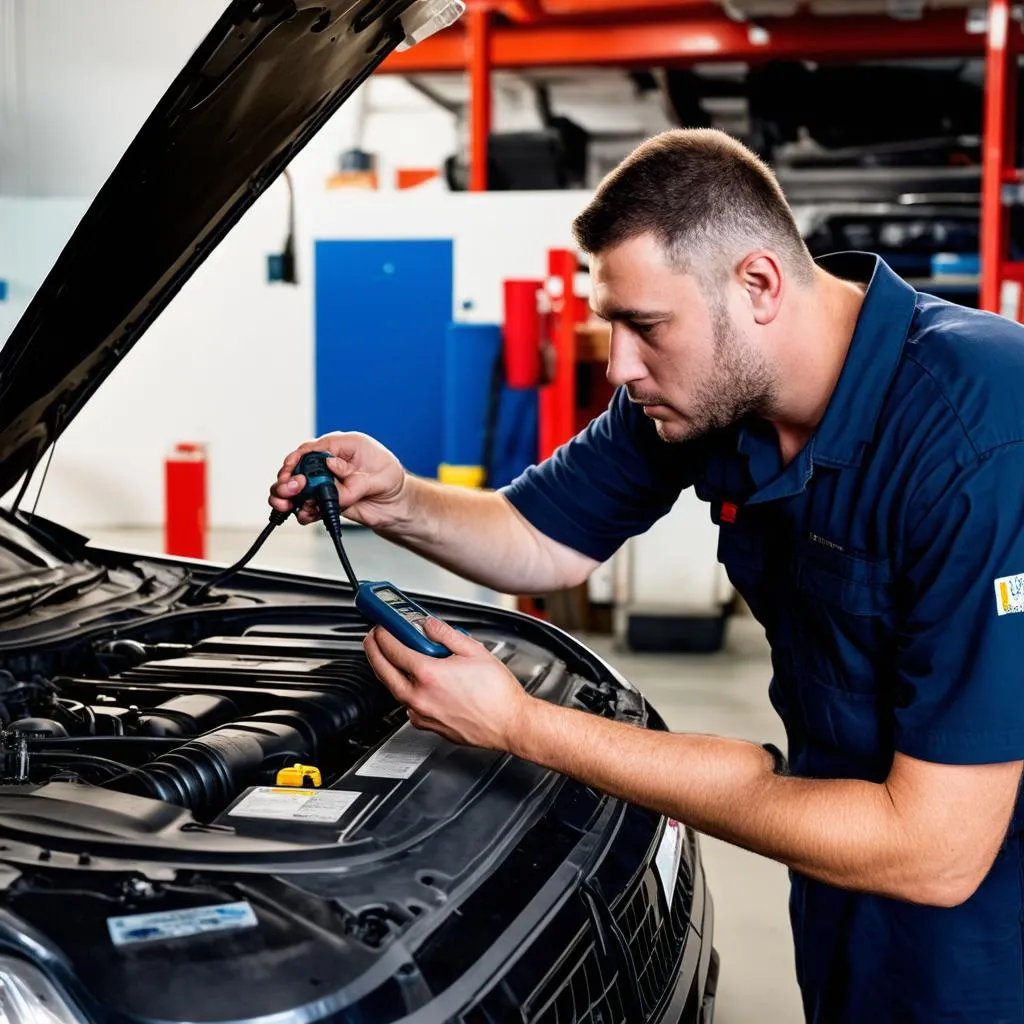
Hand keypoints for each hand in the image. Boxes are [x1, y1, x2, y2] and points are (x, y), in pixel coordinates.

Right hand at [269, 432, 406, 527]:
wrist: (395, 505)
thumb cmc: (391, 480)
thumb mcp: (380, 476)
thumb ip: (355, 475)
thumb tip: (330, 465)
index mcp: (343, 445)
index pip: (312, 448)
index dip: (297, 459)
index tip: (291, 471)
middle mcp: (329, 462)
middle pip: (298, 466)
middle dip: (288, 479)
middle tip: (289, 491)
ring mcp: (325, 481)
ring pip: (297, 486)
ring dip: (289, 496)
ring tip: (290, 505)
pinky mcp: (324, 499)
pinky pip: (307, 505)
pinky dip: (302, 511)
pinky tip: (304, 515)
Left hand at [363, 618, 534, 750]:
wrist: (510, 723)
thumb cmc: (497, 693)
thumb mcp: (473, 650)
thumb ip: (445, 634)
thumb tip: (429, 625)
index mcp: (428, 675)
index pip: (392, 649)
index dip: (383, 634)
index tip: (382, 625)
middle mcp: (420, 697)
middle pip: (383, 671)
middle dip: (374, 651)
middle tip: (374, 639)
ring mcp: (421, 714)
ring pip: (394, 689)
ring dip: (388, 671)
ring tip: (391, 657)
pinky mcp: (427, 725)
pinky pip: (408, 704)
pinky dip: (405, 690)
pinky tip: (415, 681)